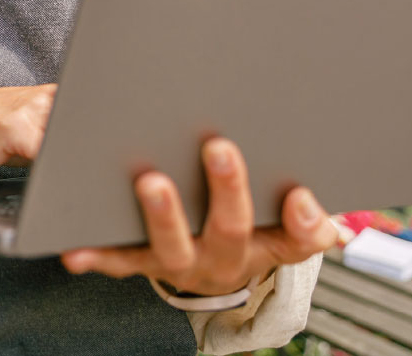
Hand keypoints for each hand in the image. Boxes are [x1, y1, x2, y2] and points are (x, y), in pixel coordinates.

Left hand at [59, 137, 337, 296]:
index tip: (298, 195)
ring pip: (174, 247)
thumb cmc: (253, 224)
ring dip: (164, 215)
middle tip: (219, 147)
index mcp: (271, 245)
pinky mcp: (143, 261)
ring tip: (152, 182)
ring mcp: (183, 261)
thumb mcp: (287, 221)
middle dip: (227, 189)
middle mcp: (227, 259)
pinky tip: (76, 246)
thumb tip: (336, 228)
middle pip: (232, 229)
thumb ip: (309, 218)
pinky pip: (120, 260)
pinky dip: (97, 254)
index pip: (299, 237)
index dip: (303, 220)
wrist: (214, 264)